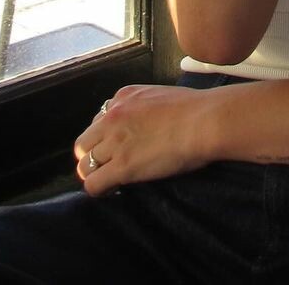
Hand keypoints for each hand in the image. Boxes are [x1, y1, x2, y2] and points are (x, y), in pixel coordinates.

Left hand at [74, 84, 215, 194]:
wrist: (204, 121)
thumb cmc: (196, 109)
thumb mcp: (160, 97)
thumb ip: (144, 109)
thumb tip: (146, 126)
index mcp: (123, 97)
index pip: (98, 121)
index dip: (106, 138)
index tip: (118, 149)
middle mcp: (113, 116)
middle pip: (84, 143)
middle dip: (93, 156)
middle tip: (110, 167)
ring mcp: (115, 141)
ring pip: (84, 165)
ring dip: (96, 175)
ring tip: (111, 181)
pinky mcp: (122, 165)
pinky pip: (93, 184)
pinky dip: (100, 190)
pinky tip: (113, 191)